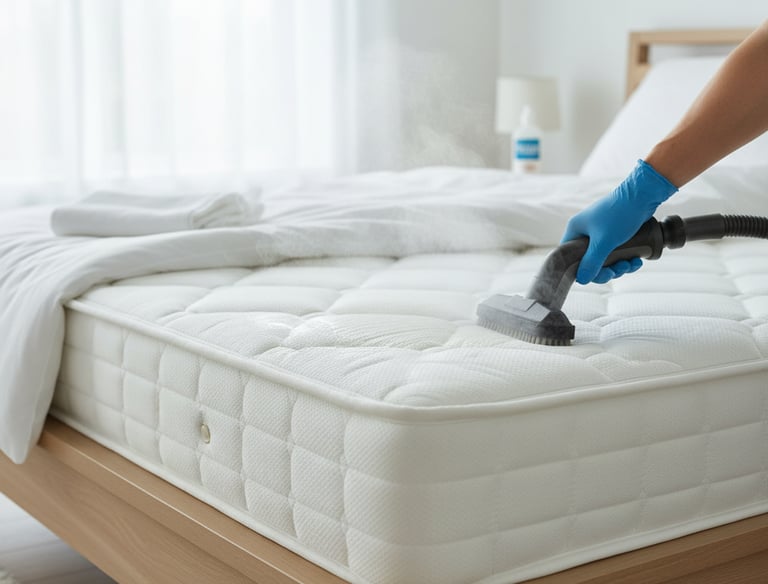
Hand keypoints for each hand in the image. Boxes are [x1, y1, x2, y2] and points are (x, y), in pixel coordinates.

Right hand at [562, 160, 677, 284]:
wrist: (643, 194)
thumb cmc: (620, 214)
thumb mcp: (604, 242)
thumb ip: (592, 262)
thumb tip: (582, 280)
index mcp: (576, 230)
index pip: (569, 256)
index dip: (582, 269)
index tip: (600, 274)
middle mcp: (585, 231)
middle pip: (589, 260)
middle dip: (607, 269)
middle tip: (620, 270)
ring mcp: (600, 231)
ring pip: (605, 258)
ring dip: (619, 265)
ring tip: (632, 263)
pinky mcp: (614, 232)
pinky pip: (616, 252)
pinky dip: (626, 258)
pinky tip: (637, 260)